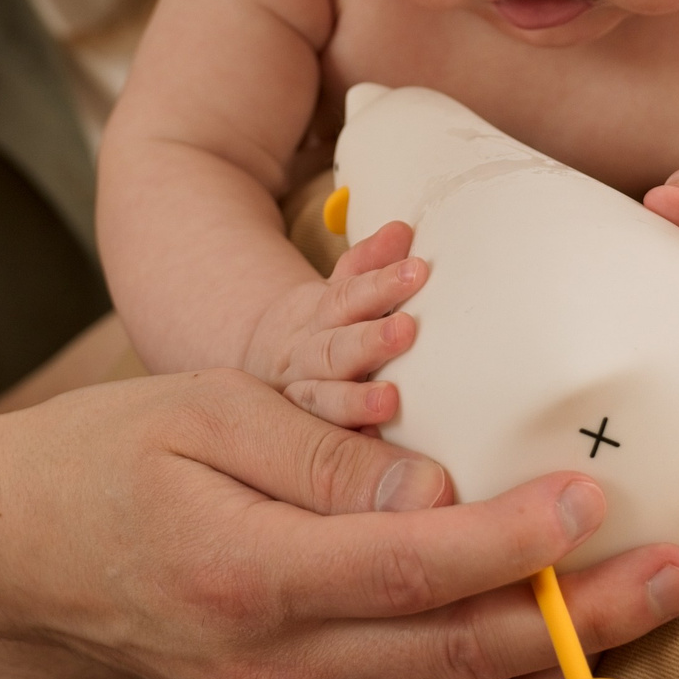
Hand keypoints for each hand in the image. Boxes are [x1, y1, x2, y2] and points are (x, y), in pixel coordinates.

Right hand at [0, 370, 678, 678]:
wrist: (11, 542)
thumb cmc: (105, 454)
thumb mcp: (207, 410)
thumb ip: (326, 450)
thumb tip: (446, 486)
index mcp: (248, 572)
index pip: (419, 564)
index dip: (520, 536)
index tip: (596, 494)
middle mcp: (271, 665)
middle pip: (461, 652)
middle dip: (586, 614)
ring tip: (634, 634)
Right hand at [238, 220, 423, 427]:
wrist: (261, 372)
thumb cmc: (319, 329)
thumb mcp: (335, 292)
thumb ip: (367, 264)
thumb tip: (404, 230)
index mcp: (315, 316)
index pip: (347, 297)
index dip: (380, 285)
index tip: (417, 270)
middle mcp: (305, 359)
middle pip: (336, 347)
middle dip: (370, 340)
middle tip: (406, 329)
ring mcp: (301, 400)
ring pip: (323, 399)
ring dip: (355, 400)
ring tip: (389, 400)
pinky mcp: (307, 439)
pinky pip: (325, 446)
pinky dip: (347, 447)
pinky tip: (373, 449)